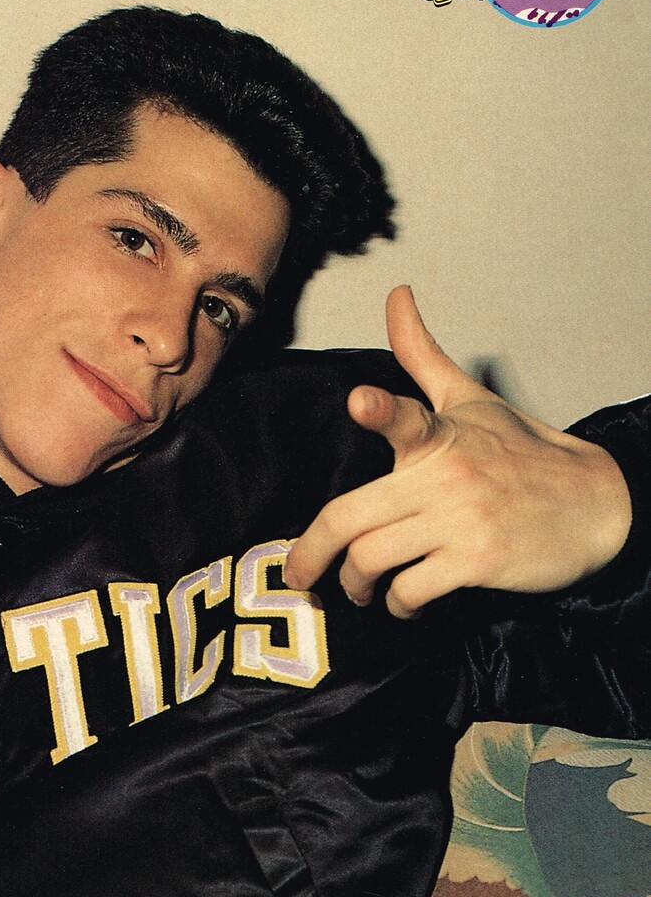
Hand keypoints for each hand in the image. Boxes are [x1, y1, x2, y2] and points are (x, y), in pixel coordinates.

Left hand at [283, 286, 631, 617]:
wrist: (596, 503)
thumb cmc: (523, 453)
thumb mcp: (472, 398)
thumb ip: (421, 354)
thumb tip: (397, 294)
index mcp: (441, 435)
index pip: (407, 417)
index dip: (380, 409)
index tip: (360, 402)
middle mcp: (447, 476)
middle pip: (352, 517)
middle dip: (312, 553)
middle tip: (300, 574)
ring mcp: (462, 521)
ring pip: (374, 559)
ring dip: (356, 583)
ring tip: (358, 588)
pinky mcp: (479, 561)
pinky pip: (414, 589)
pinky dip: (400, 603)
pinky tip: (404, 601)